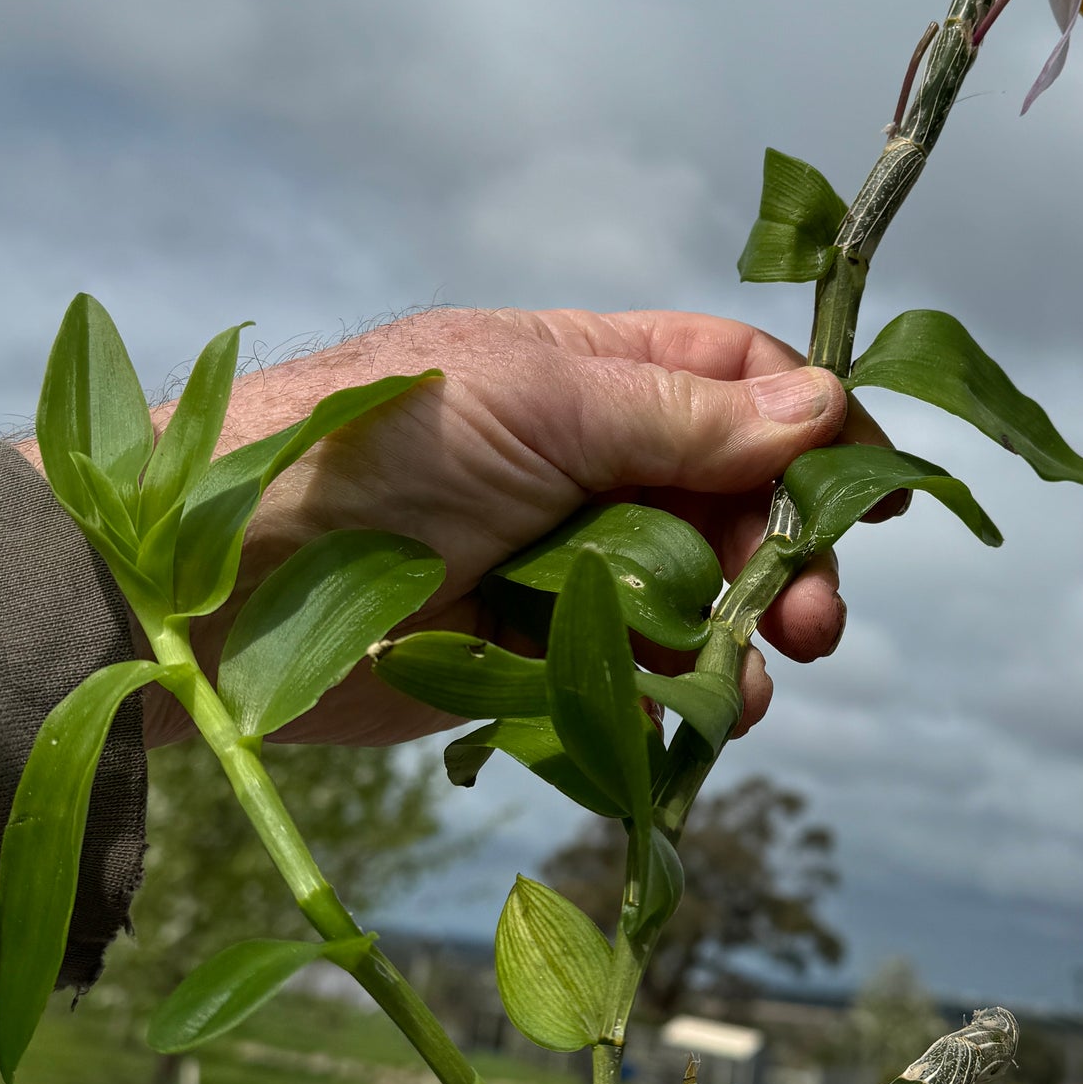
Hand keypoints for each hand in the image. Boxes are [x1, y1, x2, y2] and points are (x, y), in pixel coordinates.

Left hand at [129, 307, 889, 747]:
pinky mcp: (526, 657)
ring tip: (761, 670)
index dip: (812, 425)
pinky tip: (699, 713)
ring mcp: (556, 562)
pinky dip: (678, 691)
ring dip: (745, 630)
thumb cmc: (367, 454)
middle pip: (734, 496)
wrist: (213, 585)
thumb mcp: (536, 404)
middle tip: (812, 616)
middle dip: (787, 550)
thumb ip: (679, 417)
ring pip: (696, 593)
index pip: (732, 379)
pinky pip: (632, 671)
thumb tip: (822, 405)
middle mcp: (581, 459)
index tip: (868, 494)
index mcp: (582, 370)